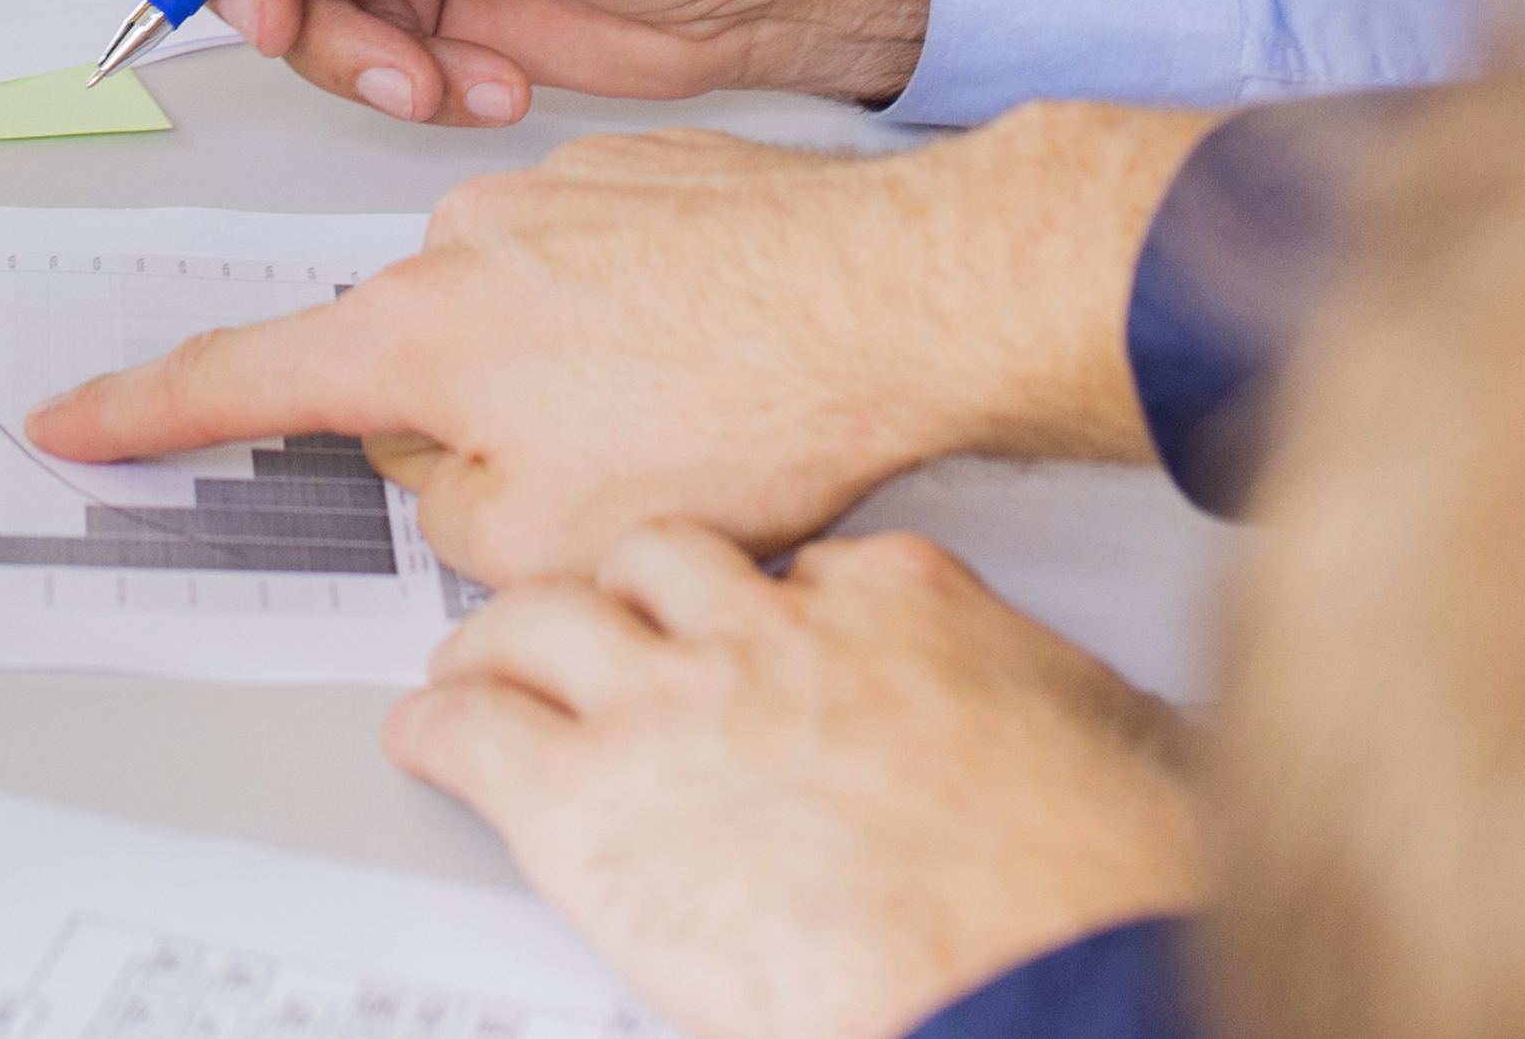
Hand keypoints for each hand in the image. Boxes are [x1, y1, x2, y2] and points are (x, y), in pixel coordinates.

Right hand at [25, 107, 1206, 580]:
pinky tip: (724, 353)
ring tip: (690, 412)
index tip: (72, 413)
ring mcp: (557, 191)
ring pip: (514, 319)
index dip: (145, 408)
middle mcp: (470, 238)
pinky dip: (641, 319)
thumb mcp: (549, 540)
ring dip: (568, 374)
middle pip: (408, 360)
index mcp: (423, 330)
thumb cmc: (745, 411)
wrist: (897, 298)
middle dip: (466, 428)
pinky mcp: (645, 172)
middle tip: (595, 473)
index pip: (243, 377)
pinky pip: (602, 266)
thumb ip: (445, 513)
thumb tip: (440, 474)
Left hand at [395, 528, 1201, 1038]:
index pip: (804, 566)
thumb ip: (1038, 712)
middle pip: (656, 561)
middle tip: (588, 621)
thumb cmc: (1091, 876)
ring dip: (502, 639)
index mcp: (897, 604)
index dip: (764, 601)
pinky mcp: (589, 796)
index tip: (751, 624)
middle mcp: (769, 628)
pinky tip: (425, 739)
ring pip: (545, 616)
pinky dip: (439, 727)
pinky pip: (477, 732)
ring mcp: (673, 700)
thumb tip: (1082, 732)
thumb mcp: (1100, 739)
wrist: (1040, 963)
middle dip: (615, 589)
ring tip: (476, 661)